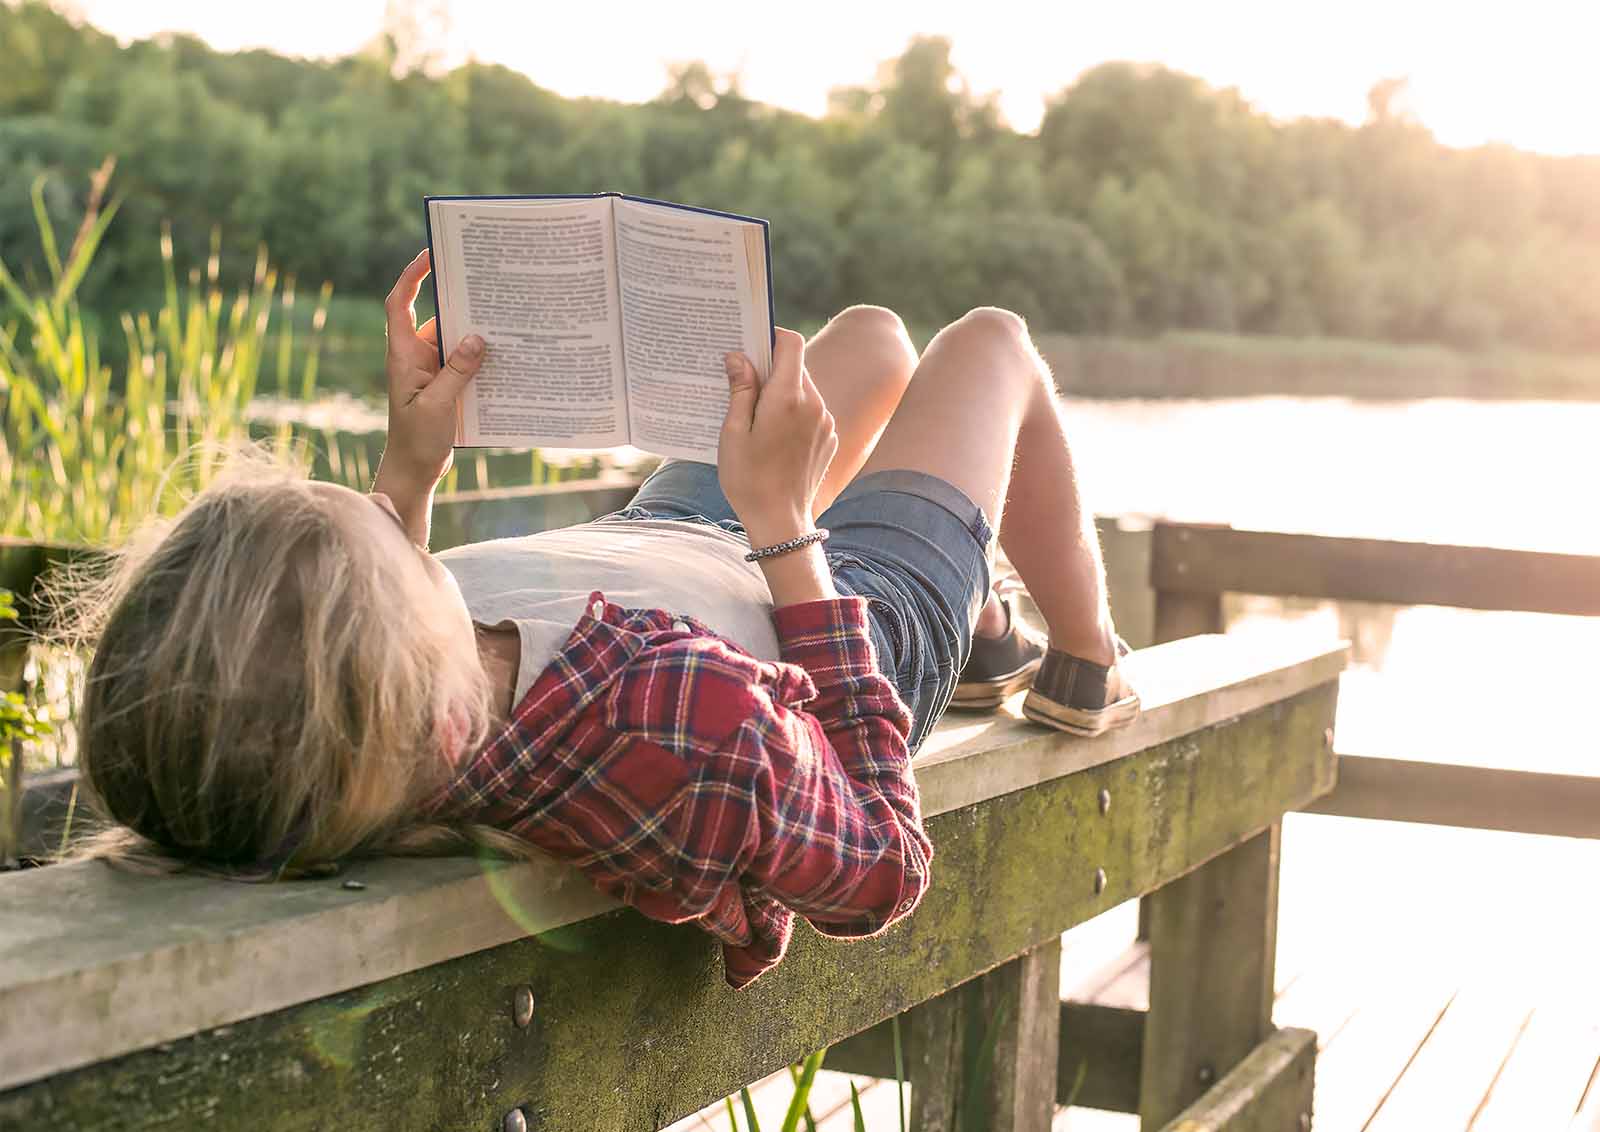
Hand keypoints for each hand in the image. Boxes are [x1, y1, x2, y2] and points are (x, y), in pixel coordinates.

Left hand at [379, 249, 484, 491]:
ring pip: (455, 339)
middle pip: (437, 315)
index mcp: (403, 354)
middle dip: (459, 299)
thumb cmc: (417, 439)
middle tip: (487, 282)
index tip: (431, 254)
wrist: (414, 470)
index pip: (400, 302)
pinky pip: (465, 361)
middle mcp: (416, 355)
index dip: (412, 275)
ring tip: (505, 317)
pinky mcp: (446, 384)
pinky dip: (482, 357)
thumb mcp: (439, 405)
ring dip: (476, 332)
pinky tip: (506, 355)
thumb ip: (457, 371)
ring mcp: (431, 369)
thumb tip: (478, 338)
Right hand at [718, 328, 838, 546]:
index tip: (751, 345)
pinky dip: (793, 413)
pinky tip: (772, 436)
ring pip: (804, 389)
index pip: (791, 343)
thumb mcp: (733, 432)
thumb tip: (739, 357)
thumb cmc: (749, 479)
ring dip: (781, 392)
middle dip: (770, 368)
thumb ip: (740, 390)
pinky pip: (811, 412)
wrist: (780, 521)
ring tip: (755, 416)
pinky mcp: (829, 438)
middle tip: (742, 383)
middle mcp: (814, 405)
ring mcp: (825, 422)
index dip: (771, 336)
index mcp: (788, 398)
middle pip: (796, 366)